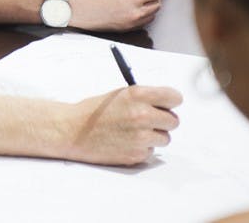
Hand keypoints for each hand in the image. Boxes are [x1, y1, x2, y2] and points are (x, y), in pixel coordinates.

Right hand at [66, 85, 181, 165]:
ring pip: (165, 138)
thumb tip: (165, 105)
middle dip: (162, 121)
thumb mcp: (119, 95)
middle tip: (147, 120)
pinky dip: (141, 148)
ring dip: (153, 136)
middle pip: (173, 121)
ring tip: (132, 132)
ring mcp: (141, 137)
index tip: (165, 105)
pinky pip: (151, 151)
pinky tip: (125, 142)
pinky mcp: (137, 154)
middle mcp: (142, 115)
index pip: (175, 98)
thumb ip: (143, 98)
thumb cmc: (93, 112)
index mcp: (138, 95)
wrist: (72, 131)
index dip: (169, 102)